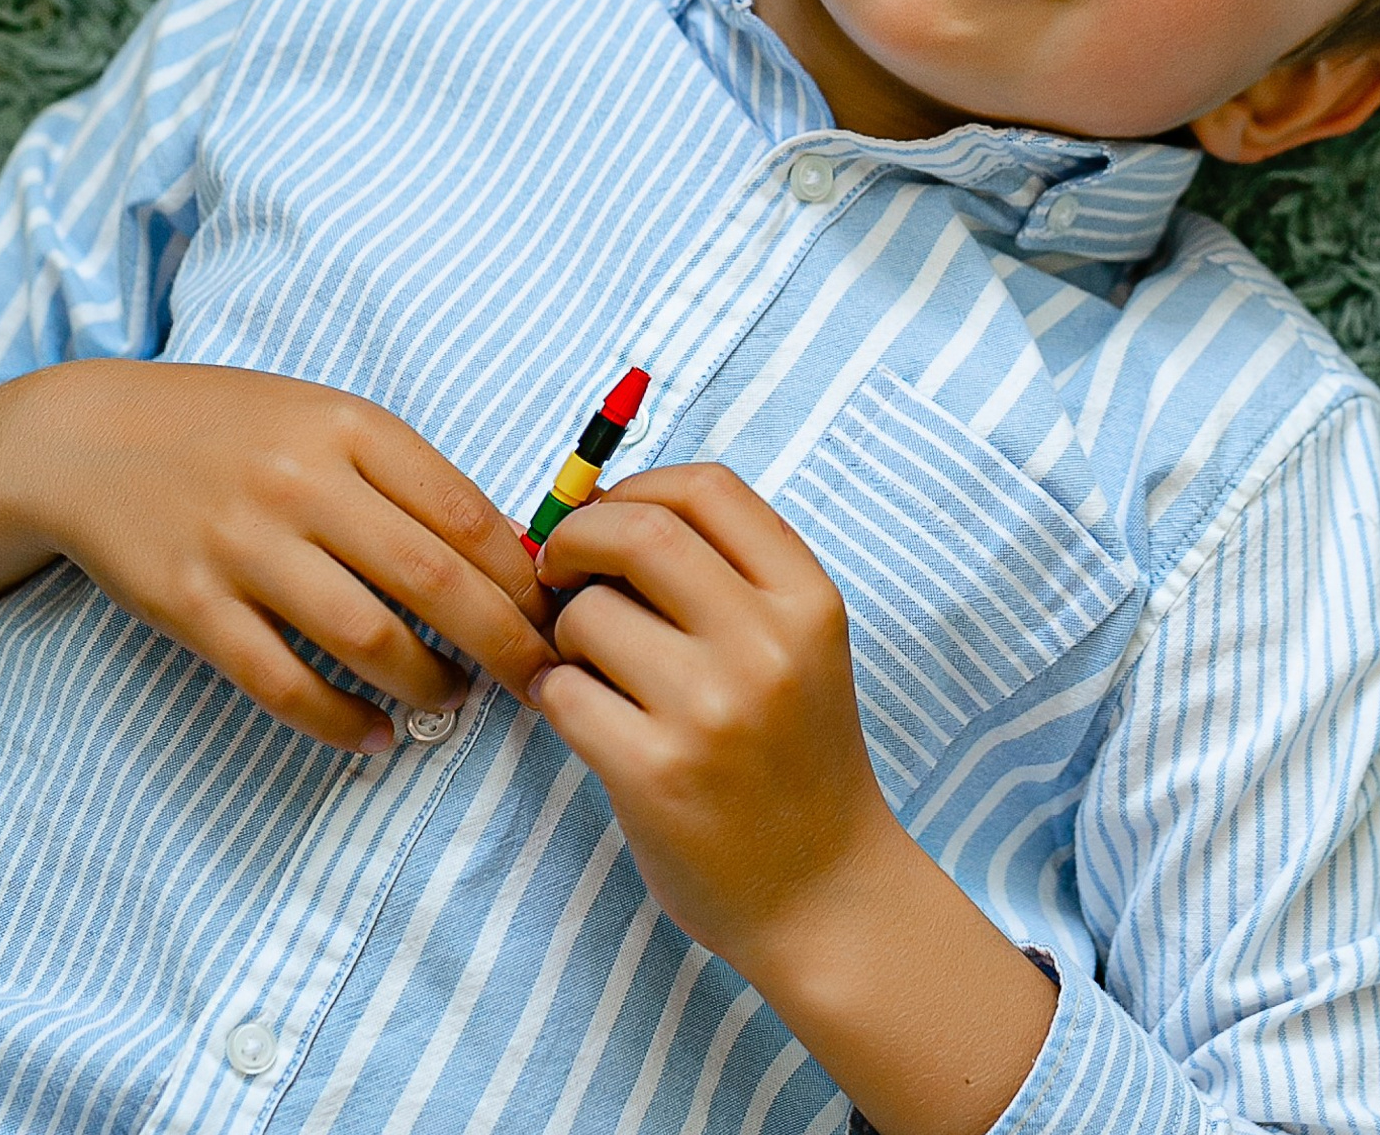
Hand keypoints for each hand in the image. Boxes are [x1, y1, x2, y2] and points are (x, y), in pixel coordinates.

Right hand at [0, 361, 558, 753]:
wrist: (90, 438)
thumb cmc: (236, 430)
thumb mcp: (330, 421)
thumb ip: (410, 478)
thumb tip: (511, 553)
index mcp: (354, 429)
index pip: (468, 512)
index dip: (525, 575)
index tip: (560, 613)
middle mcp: (305, 484)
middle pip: (434, 581)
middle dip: (504, 642)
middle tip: (541, 681)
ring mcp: (244, 546)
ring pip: (366, 638)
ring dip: (427, 685)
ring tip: (454, 702)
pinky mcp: (189, 605)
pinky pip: (279, 681)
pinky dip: (335, 720)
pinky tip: (370, 736)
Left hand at [530, 462, 888, 955]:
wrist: (824, 891)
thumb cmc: (794, 758)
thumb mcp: (799, 646)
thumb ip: (727, 577)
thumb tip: (601, 514)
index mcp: (807, 599)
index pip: (707, 488)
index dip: (637, 487)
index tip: (606, 517)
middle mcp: (767, 642)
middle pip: (640, 532)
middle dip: (576, 539)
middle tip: (556, 571)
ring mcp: (712, 708)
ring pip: (588, 615)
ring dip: (565, 634)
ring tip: (591, 670)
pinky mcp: (657, 773)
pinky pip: (563, 693)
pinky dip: (555, 695)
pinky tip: (584, 716)